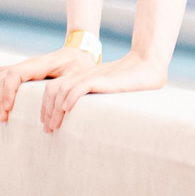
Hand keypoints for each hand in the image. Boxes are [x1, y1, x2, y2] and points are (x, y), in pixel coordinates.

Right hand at [0, 46, 93, 123]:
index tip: (8, 108)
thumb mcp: (78, 75)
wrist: (80, 50)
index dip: (8, 91)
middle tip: (2, 118)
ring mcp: (24, 66)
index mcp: (40, 64)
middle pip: (3, 77)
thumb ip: (67, 88)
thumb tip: (60, 106)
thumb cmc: (81, 63)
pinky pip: (1, 74)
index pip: (15, 74)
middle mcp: (29, 64)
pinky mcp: (23, 70)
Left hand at [37, 50, 167, 131]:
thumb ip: (96, 100)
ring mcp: (91, 76)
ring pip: (61, 89)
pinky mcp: (100, 78)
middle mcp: (82, 75)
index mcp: (82, 77)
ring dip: (55, 109)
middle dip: (46, 111)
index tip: (48, 123)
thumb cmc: (133, 82)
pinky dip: (70, 97)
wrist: (148, 65)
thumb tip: (91, 124)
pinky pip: (79, 86)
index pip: (54, 88)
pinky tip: (67, 109)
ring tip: (55, 125)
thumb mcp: (107, 90)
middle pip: (52, 90)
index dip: (47, 106)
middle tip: (47, 129)